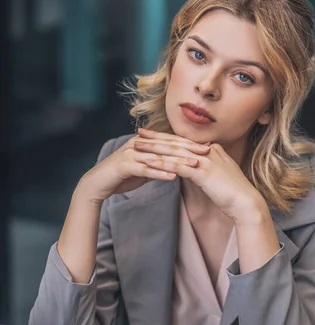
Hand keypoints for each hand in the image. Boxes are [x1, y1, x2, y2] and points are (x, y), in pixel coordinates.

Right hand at [78, 133, 210, 203]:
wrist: (97, 183)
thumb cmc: (120, 176)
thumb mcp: (142, 169)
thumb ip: (156, 165)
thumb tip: (172, 169)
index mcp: (144, 142)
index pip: (170, 141)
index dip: (189, 143)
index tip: (207, 147)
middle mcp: (138, 144)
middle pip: (167, 145)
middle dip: (188, 148)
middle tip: (206, 151)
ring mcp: (131, 154)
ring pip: (159, 156)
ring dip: (178, 161)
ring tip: (195, 165)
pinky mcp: (125, 166)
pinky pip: (146, 169)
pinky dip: (160, 173)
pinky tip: (173, 177)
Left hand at [134, 128, 265, 220]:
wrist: (246, 203)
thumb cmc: (233, 194)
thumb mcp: (219, 176)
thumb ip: (206, 169)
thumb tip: (194, 169)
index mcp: (212, 149)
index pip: (184, 141)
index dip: (167, 137)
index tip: (152, 134)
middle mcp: (208, 151)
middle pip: (177, 142)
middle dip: (156, 138)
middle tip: (139, 133)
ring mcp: (205, 160)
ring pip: (174, 152)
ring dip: (153, 149)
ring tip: (137, 146)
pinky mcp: (202, 173)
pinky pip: (177, 166)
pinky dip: (160, 163)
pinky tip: (147, 163)